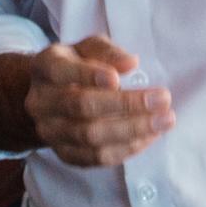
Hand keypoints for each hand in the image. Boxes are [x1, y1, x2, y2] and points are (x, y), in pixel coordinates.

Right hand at [23, 34, 175, 166]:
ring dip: (132, 130)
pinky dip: (126, 149)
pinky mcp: (64, 154)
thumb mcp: (89, 48)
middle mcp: (41, 102)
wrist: (52, 97)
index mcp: (45, 67)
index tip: (120, 77)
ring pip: (90, 137)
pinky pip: (95, 158)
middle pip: (82, 107)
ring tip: (164, 120)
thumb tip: (131, 63)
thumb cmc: (77, 65)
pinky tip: (149, 136)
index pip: (61, 72)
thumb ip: (108, 52)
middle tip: (163, 100)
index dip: (89, 75)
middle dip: (127, 105)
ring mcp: (49, 132)